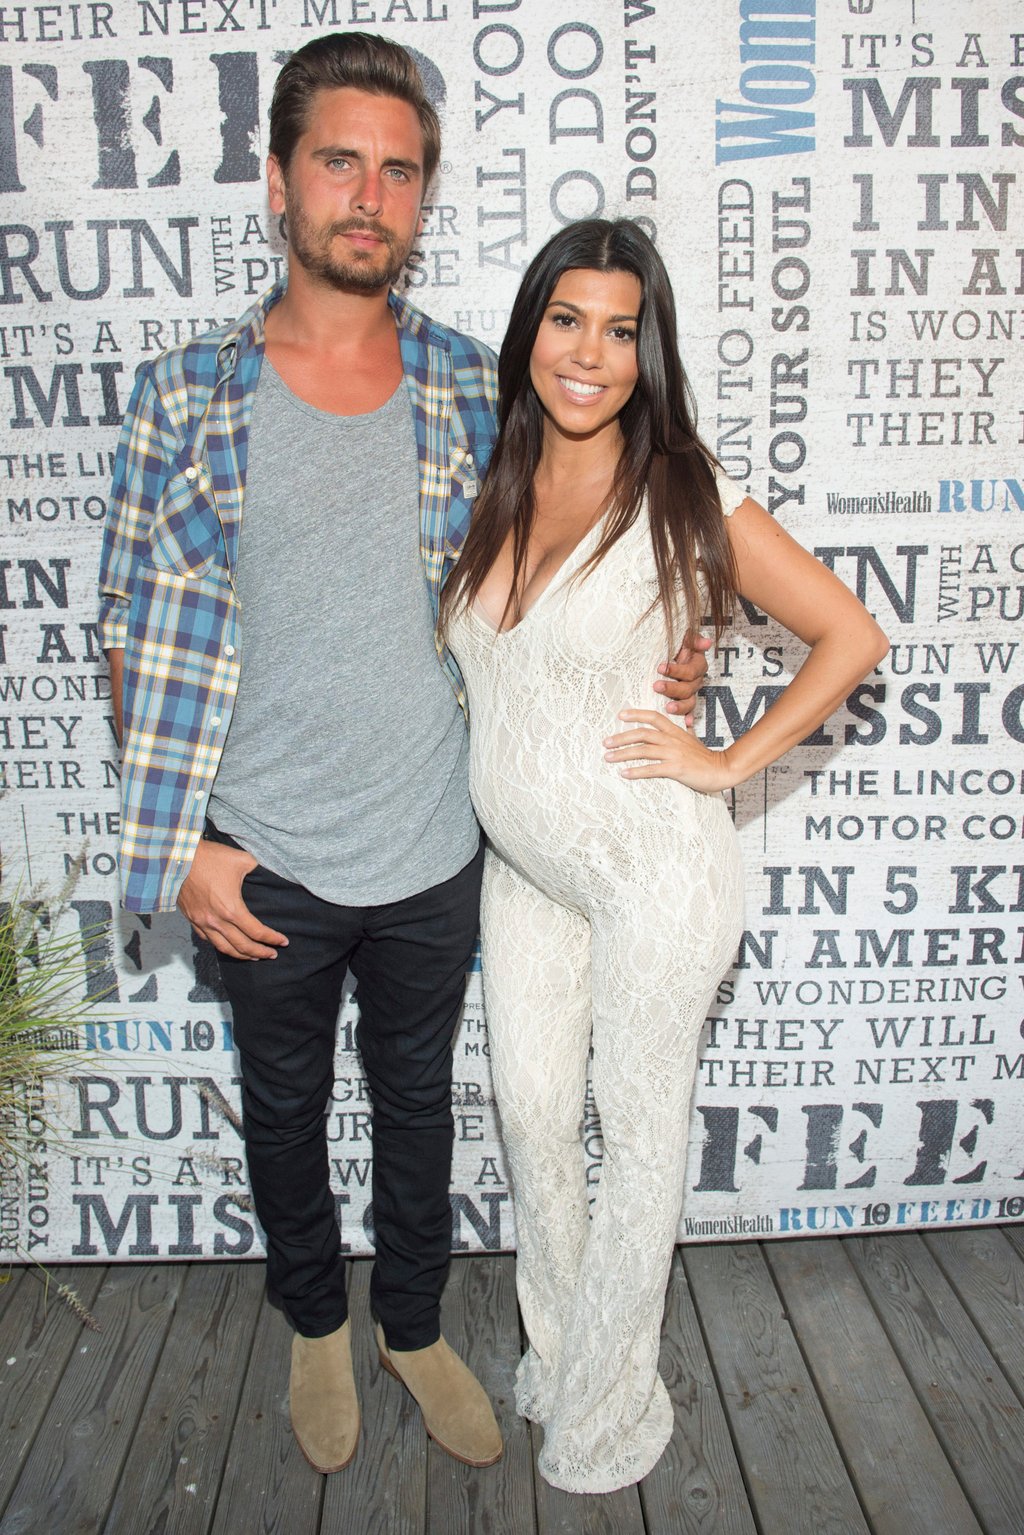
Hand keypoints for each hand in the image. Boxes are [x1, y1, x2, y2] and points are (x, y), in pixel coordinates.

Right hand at [177, 838, 287, 959]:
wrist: (177, 858)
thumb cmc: (209, 858)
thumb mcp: (242, 859)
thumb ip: (258, 869)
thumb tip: (266, 873)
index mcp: (232, 909)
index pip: (257, 932)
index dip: (272, 938)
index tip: (283, 941)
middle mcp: (217, 921)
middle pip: (242, 946)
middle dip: (260, 952)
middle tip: (272, 954)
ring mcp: (202, 922)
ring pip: (224, 948)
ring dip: (241, 955)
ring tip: (253, 957)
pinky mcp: (192, 919)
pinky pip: (207, 940)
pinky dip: (221, 945)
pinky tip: (228, 945)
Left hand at [604, 709, 735, 794]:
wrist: (722, 770)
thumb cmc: (706, 757)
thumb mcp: (694, 739)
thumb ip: (686, 731)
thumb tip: (686, 722)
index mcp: (675, 731)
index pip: (653, 717)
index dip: (636, 714)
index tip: (621, 715)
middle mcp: (672, 740)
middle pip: (642, 734)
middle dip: (621, 737)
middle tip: (606, 742)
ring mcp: (674, 754)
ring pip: (643, 750)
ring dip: (623, 754)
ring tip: (609, 758)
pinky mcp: (676, 768)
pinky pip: (652, 769)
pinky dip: (636, 771)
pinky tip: (624, 773)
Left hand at [653, 633, 711, 723]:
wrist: (670, 655)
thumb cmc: (676, 647)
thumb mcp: (683, 639)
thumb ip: (693, 639)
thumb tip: (706, 642)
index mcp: (697, 666)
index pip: (691, 671)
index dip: (677, 671)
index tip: (661, 668)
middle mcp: (696, 681)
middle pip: (688, 688)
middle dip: (672, 688)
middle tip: (657, 686)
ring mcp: (691, 693)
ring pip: (689, 702)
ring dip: (679, 706)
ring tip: (668, 708)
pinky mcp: (685, 702)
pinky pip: (689, 712)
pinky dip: (688, 718)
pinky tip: (686, 723)